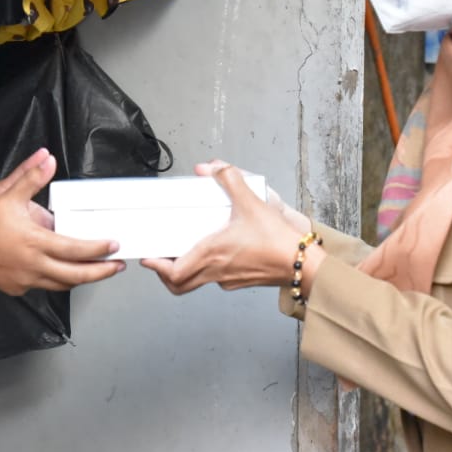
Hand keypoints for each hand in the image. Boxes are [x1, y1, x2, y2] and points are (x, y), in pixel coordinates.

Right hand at [0, 149, 123, 295]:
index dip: (98, 249)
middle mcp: (35, 265)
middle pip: (76, 275)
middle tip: (117, 266)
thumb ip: (30, 178)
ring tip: (96, 271)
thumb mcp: (7, 196)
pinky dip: (58, 280)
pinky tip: (62, 272)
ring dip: (82, 278)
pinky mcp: (18, 288)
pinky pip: (44, 286)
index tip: (114, 246)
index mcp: (36, 242)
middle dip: (101, 272)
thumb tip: (47, 159)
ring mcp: (27, 280)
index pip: (76, 249)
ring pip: (62, 284)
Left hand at [142, 162, 306, 294]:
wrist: (304, 264)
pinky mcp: (240, 280)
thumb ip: (230, 179)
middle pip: (179, 285)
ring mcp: (228, 279)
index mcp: (212, 254)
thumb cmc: (278, 240)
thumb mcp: (251, 202)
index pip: (174, 274)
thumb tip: (212, 167)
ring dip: (185, 270)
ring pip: (197, 282)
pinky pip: (215, 278)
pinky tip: (214, 250)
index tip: (148, 258)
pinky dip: (206, 267)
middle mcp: (216, 271)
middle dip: (165, 273)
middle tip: (159, 258)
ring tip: (182, 251)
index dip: (157, 268)